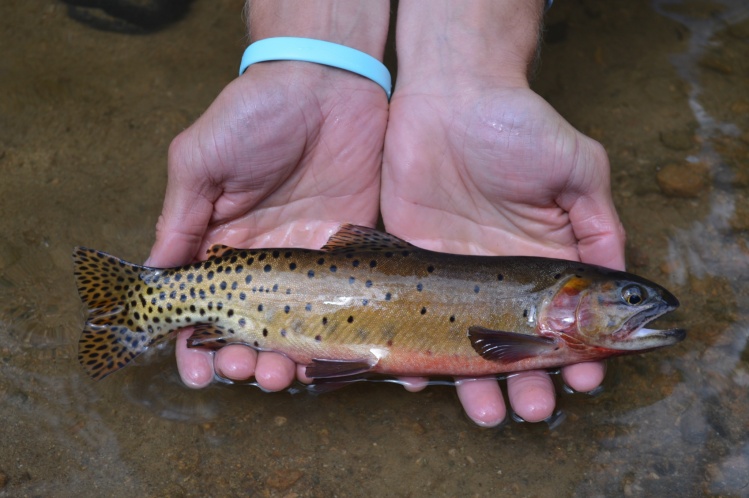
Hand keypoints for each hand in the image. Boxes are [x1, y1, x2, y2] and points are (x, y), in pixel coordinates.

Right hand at [146, 61, 387, 390]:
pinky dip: (344, 338)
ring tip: (285, 374)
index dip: (195, 345)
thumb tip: (155, 276)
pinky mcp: (350, 253)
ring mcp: (308, 262)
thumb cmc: (254, 113)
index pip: (203, 308)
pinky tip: (340, 360)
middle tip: (248, 371)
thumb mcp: (201, 159)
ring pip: (297, 330)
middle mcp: (263, 262)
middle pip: (250, 330)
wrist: (326, 84)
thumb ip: (180, 218)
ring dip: (288, 360)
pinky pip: (346, 304)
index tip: (196, 372)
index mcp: (221, 244)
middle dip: (244, 361)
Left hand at [381, 83, 624, 425]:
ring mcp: (456, 273)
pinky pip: (412, 315)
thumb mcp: (578, 169)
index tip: (586, 380)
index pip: (565, 322)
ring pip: (465, 343)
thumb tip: (622, 280)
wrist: (451, 96)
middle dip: (526, 382)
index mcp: (545, 260)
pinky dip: (415, 353)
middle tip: (528, 409)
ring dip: (475, 383)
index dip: (579, 355)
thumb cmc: (520, 124)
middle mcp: (502, 276)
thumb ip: (599, 224)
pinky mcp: (414, 261)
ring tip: (486, 412)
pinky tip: (421, 380)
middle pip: (515, 344)